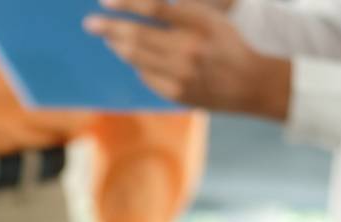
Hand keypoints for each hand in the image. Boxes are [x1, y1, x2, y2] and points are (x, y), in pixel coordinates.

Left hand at [86, 0, 292, 118]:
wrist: (251, 83)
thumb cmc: (227, 43)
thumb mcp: (211, 16)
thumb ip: (178, 11)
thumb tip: (140, 8)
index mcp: (200, 22)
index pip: (155, 7)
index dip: (127, 3)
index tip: (104, 0)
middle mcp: (190, 48)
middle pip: (138, 35)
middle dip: (109, 28)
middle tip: (89, 24)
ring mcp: (182, 73)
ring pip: (137, 58)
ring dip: (118, 46)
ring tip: (109, 38)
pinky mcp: (177, 93)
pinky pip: (146, 76)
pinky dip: (138, 65)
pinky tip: (134, 57)